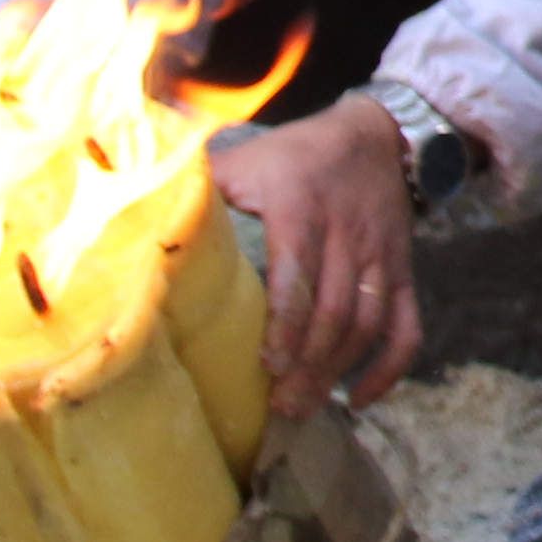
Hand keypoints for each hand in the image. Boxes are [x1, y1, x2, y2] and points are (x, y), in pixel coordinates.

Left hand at [207, 98, 420, 414]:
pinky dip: (389, 367)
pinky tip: (358, 399)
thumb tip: (135, 215)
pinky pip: (406, 325)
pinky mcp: (404, 270)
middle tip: (278, 405)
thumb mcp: (246, 159)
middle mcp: (347, 234)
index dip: (286, 323)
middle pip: (334, 310)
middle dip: (308, 363)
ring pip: (368, 323)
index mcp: (301, 207)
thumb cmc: (295, 154)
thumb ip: (199, 186)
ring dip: (337, 370)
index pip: (298, 271)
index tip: (267, 364)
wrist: (376, 134)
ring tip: (303, 407)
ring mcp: (382, 255)